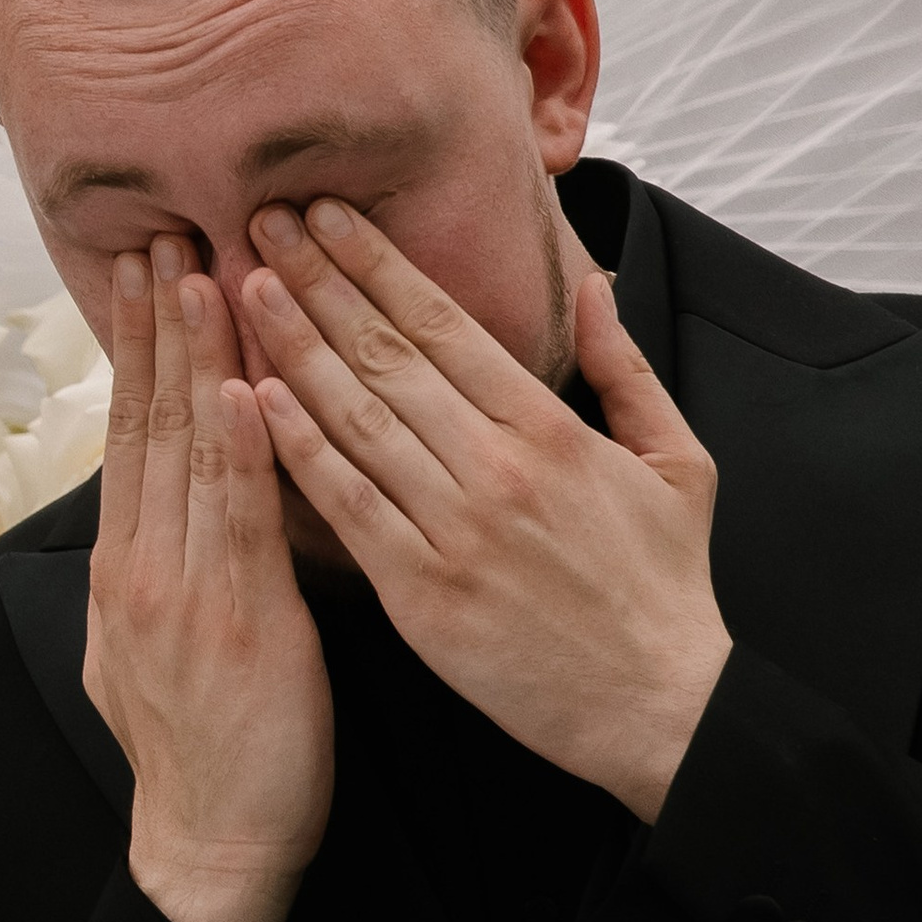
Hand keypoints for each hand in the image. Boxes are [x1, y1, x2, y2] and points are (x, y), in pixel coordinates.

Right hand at [85, 237, 334, 921]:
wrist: (210, 845)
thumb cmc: (206, 757)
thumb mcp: (154, 652)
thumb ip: (160, 576)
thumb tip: (157, 523)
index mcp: (128, 567)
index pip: (131, 433)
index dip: (136, 347)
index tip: (142, 269)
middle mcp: (144, 565)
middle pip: (148, 421)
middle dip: (156, 321)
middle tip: (161, 230)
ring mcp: (183, 591)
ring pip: (186, 454)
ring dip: (195, 356)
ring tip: (200, 268)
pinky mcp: (237, 622)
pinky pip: (237, 521)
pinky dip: (236, 450)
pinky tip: (240, 387)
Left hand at [243, 199, 728, 823]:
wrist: (658, 704)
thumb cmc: (663, 587)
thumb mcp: (677, 460)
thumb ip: (626, 367)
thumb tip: (592, 281)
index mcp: (549, 427)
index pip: (444, 323)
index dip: (376, 263)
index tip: (326, 216)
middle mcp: (495, 466)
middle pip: (386, 355)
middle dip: (317, 283)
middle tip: (261, 224)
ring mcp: (453, 529)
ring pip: (355, 419)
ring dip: (292, 348)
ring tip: (244, 290)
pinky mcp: (420, 593)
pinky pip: (347, 507)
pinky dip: (299, 449)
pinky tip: (254, 401)